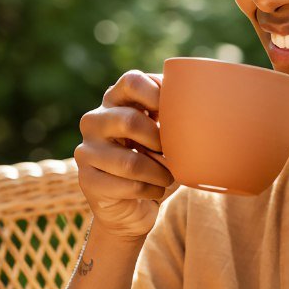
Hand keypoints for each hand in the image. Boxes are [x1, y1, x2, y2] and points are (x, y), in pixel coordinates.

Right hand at [74, 69, 175, 242]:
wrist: (134, 206)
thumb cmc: (156, 162)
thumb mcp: (167, 134)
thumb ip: (175, 114)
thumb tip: (202, 104)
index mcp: (114, 100)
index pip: (131, 81)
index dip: (156, 95)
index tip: (175, 114)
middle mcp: (94, 121)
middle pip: (129, 121)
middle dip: (159, 141)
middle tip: (170, 153)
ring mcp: (86, 151)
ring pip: (130, 162)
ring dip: (159, 173)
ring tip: (167, 177)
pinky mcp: (87, 180)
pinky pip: (127, 186)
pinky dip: (150, 191)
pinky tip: (154, 191)